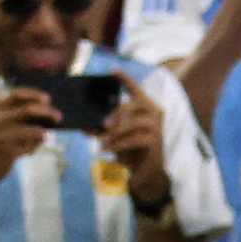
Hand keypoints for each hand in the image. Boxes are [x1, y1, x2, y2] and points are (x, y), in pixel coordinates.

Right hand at [0, 81, 59, 196]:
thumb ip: (14, 116)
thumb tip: (45, 112)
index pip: (15, 95)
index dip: (33, 94)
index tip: (48, 98)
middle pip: (27, 110)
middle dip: (46, 112)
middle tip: (59, 116)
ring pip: (32, 131)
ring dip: (42, 133)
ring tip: (44, 136)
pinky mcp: (6, 152)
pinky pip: (30, 147)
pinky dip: (34, 147)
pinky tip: (30, 150)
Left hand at [101, 81, 172, 210]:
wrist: (147, 171)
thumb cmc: (131, 148)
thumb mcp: (115, 134)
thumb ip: (103, 127)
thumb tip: (84, 125)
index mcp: (145, 105)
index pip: (135, 88)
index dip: (124, 79)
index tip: (112, 70)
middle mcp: (154, 112)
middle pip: (131, 106)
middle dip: (115, 114)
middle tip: (102, 123)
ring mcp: (156, 127)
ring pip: (130, 124)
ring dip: (113, 133)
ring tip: (101, 142)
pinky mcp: (155, 141)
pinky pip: (132, 140)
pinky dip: (117, 145)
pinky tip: (105, 150)